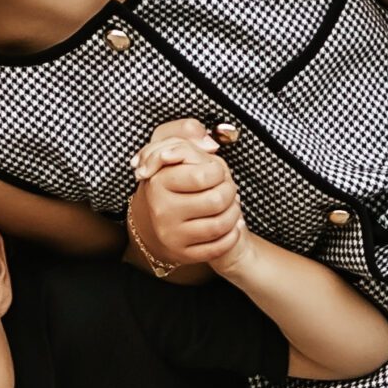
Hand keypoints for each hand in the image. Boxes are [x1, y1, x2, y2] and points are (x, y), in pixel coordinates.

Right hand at [128, 121, 248, 271]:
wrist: (153, 221)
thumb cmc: (170, 180)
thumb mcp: (172, 149)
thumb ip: (187, 133)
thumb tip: (210, 142)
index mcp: (159, 182)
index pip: (205, 175)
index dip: (219, 172)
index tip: (216, 172)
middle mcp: (162, 211)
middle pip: (217, 200)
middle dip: (230, 192)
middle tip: (228, 189)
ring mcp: (171, 235)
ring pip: (221, 225)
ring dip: (235, 213)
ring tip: (231, 206)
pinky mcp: (183, 255)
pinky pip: (218, 247)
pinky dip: (231, 235)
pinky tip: (230, 225)